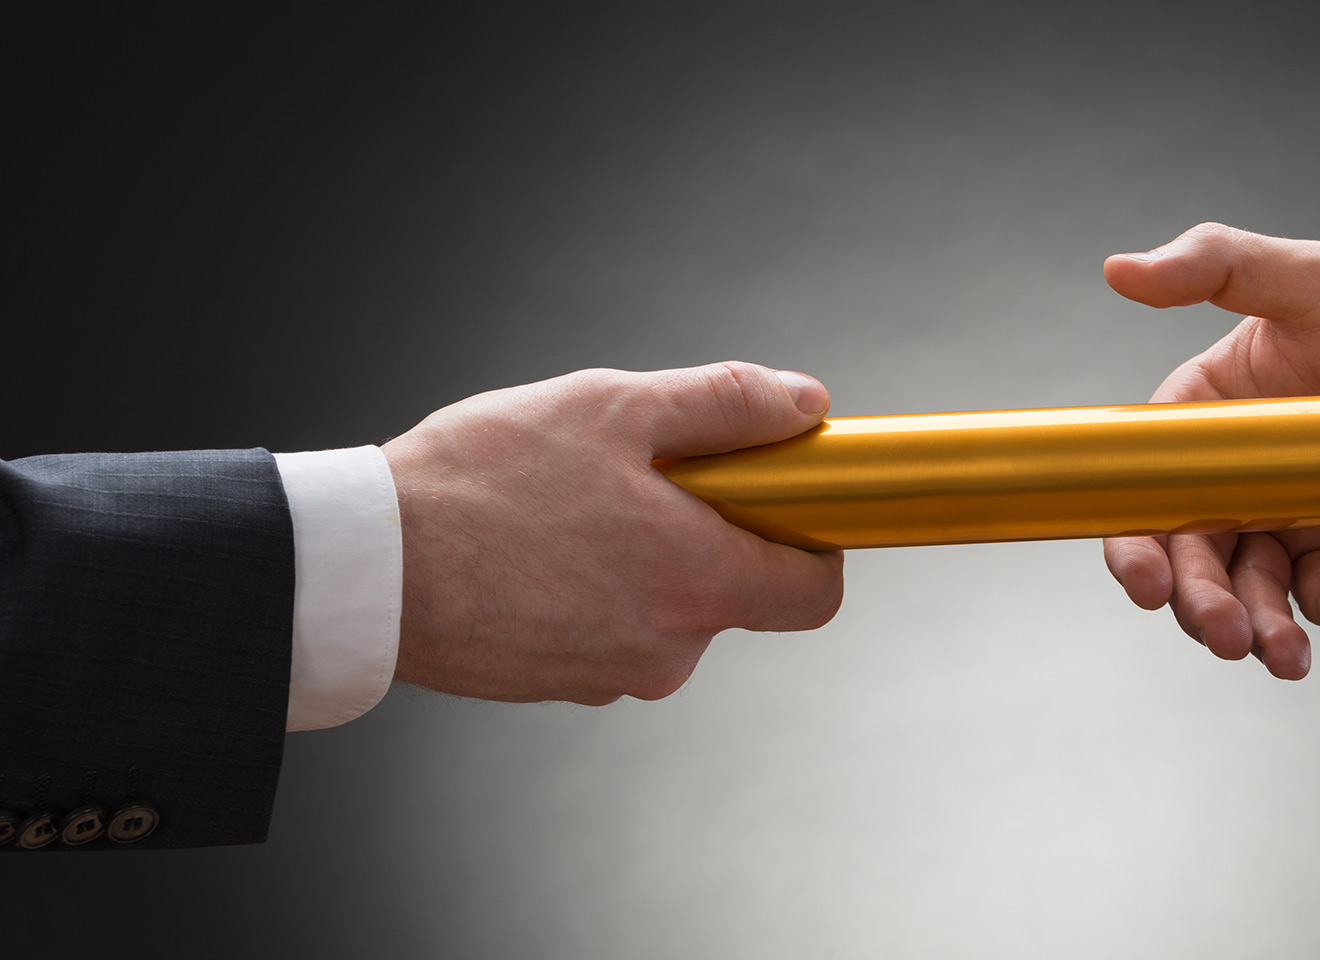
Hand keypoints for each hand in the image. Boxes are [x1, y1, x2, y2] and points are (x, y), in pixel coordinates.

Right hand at [381, 362, 843, 703]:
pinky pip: (610, 629)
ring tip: (569, 507)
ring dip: (642, 558)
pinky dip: (593, 589)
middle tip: (642, 476)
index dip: (813, 540)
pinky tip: (537, 546)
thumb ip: (725, 405)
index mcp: (698, 582)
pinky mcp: (560, 685)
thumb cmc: (479, 483)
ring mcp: (612, 675)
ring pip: (666, 608)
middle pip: (733, 591)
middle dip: (706, 533)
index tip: (783, 499)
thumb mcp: (614, 408)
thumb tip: (804, 405)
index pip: (815, 592)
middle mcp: (668, 647)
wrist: (363, 566)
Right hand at [1102, 223, 1319, 679]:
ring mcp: (1284, 527)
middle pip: (1189, 557)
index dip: (1131, 539)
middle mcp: (1233, 482)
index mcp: (1206, 420)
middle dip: (1197, 604)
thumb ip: (1217, 263)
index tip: (1142, 576)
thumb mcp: (1310, 279)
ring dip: (1257, 629)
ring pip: (1248, 593)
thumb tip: (1119, 270)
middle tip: (1223, 630)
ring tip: (1282, 654)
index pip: (1144, 488)